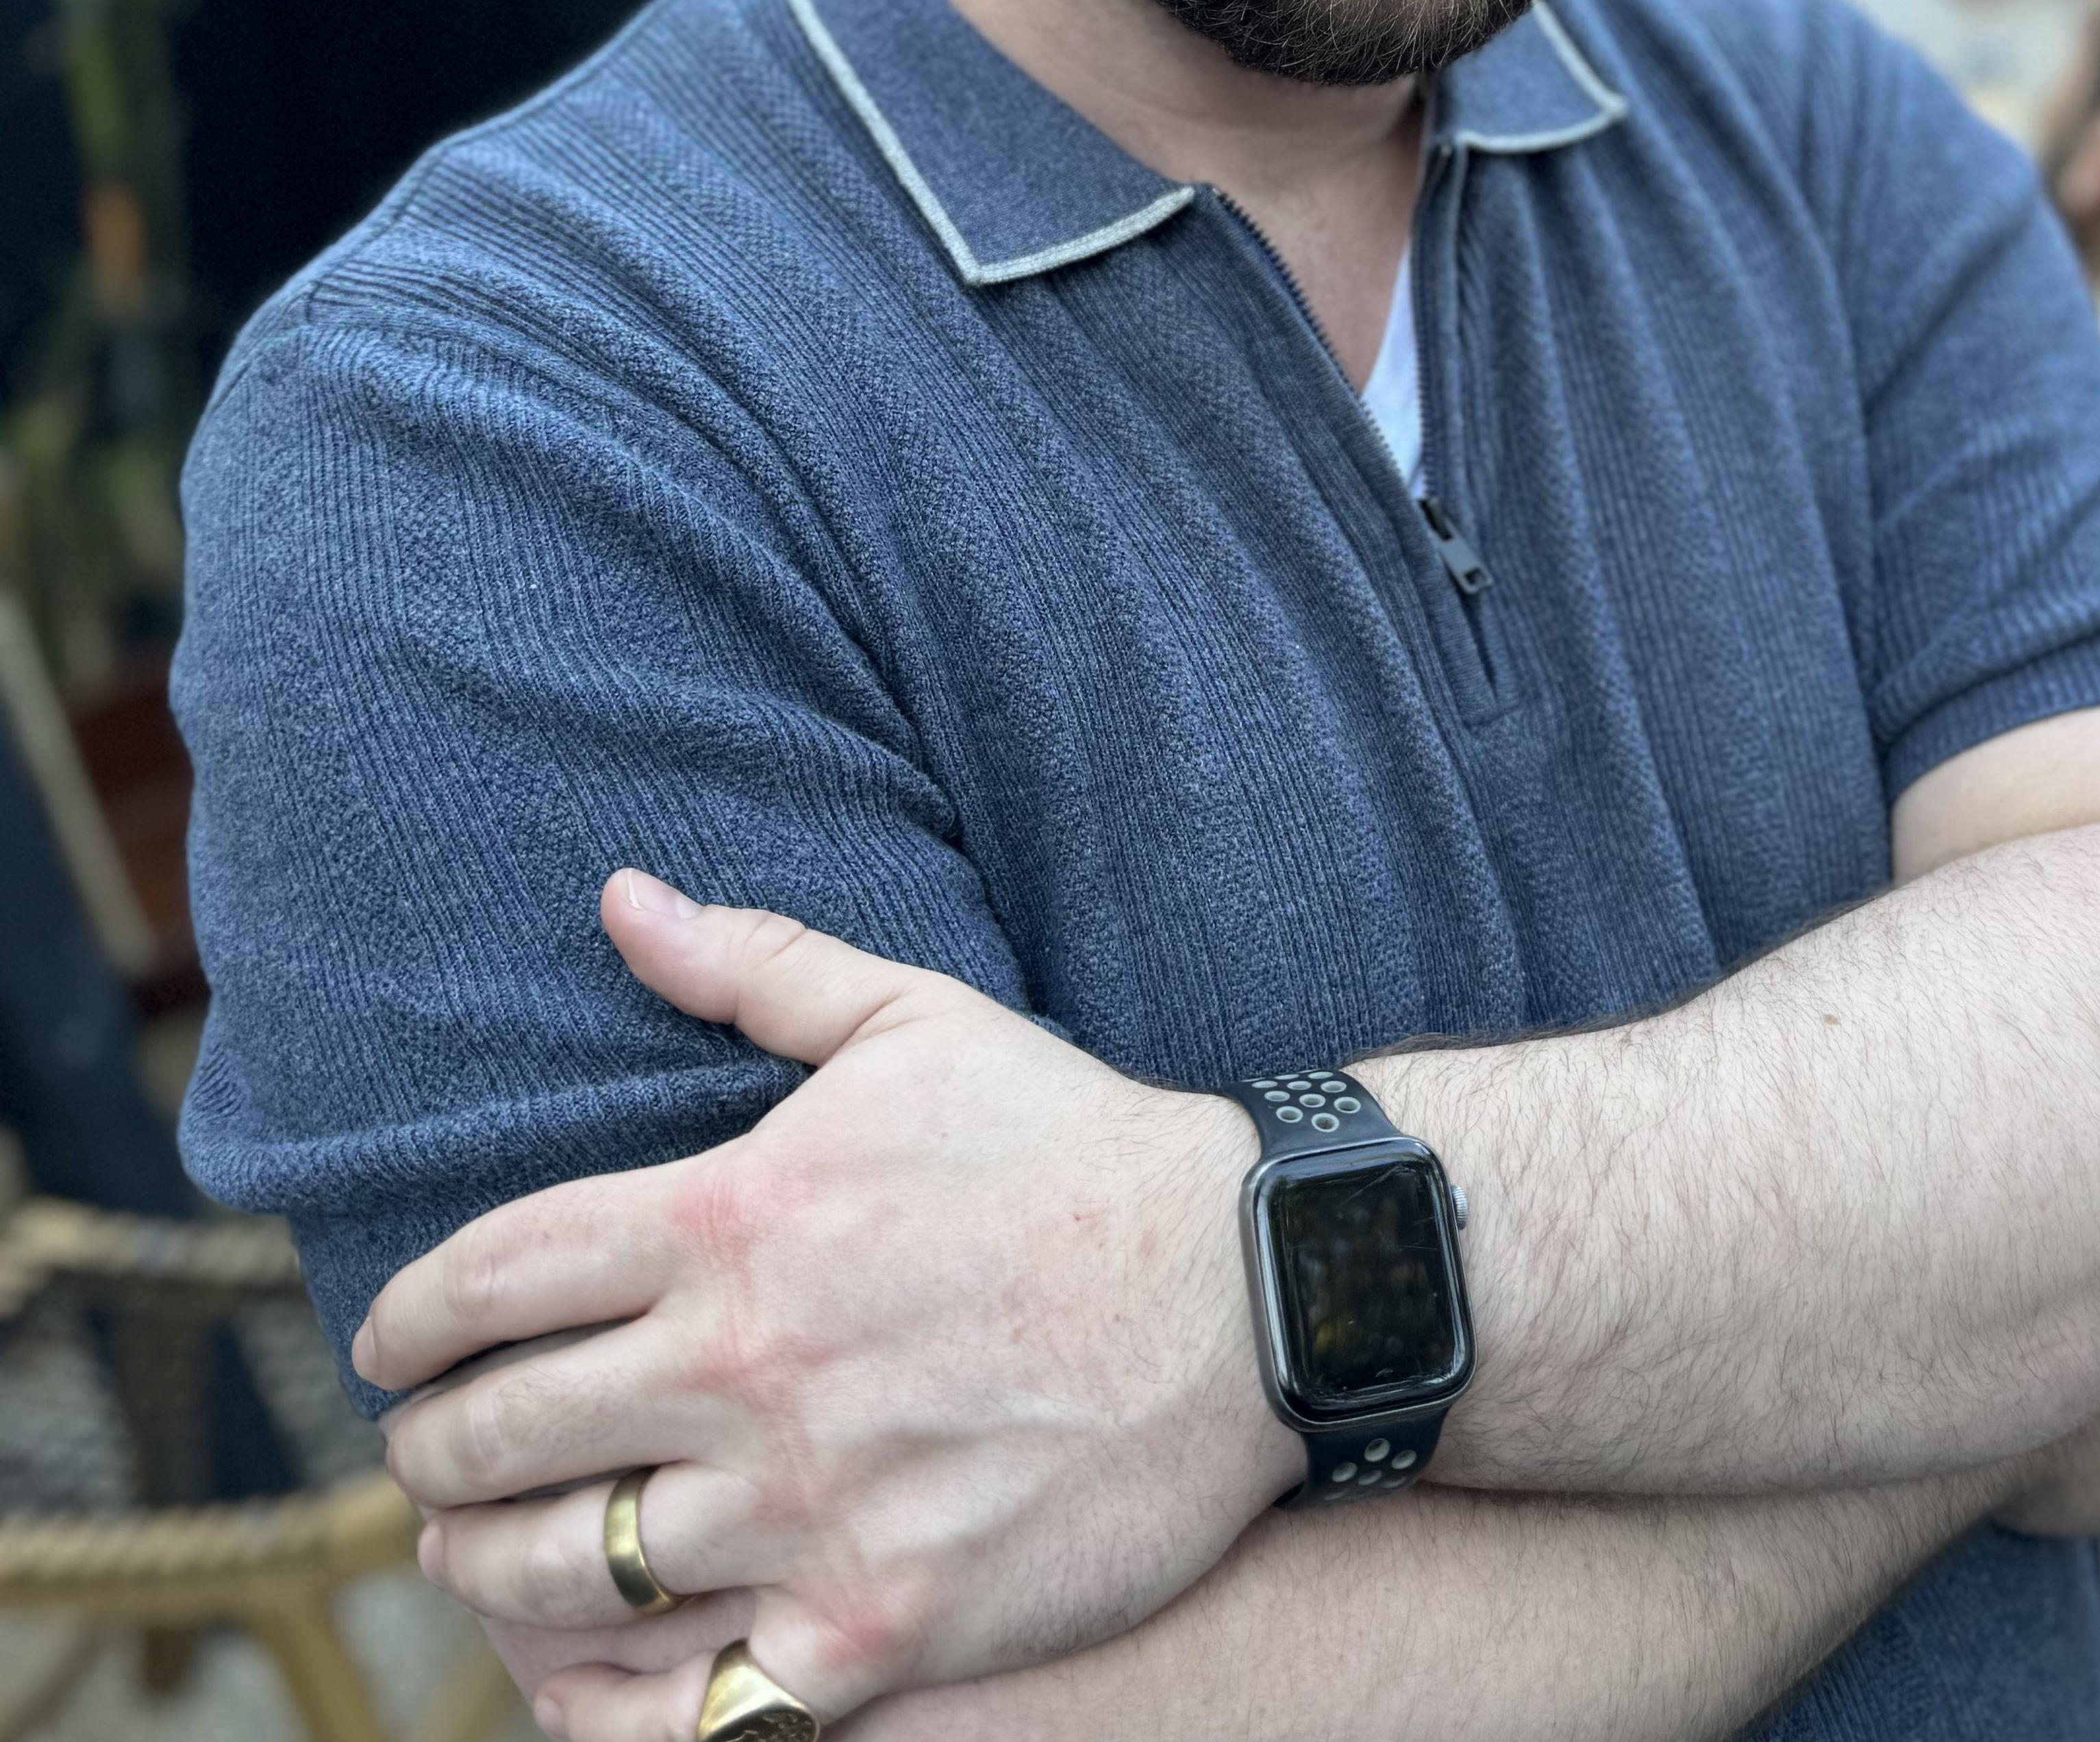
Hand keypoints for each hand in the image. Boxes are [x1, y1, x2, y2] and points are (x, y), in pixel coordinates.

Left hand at [362, 876, 1293, 1736]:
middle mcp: (748, 1364)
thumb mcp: (918, 1019)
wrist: (1250, 1292)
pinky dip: (603, 1694)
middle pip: (498, 1435)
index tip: (390, 1344)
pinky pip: (676, 1698)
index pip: (496, 1274)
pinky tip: (584, 1666)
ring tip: (479, 1553)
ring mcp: (807, 1504)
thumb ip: (756, 961)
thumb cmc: (1072, 1145)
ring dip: (487, 1568)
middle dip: (430, 1450)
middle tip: (429, 1454)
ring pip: (560, 1573)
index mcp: (738, 1214)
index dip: (410, 1318)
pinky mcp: (874, 1621)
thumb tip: (621, 896)